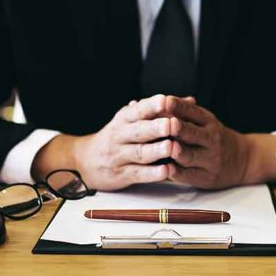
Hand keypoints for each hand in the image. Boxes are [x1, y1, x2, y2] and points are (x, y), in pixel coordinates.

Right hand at [33, 95, 179, 190]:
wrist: (85, 160)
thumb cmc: (118, 137)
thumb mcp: (133, 119)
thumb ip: (160, 111)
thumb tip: (190, 100)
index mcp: (124, 119)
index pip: (138, 110)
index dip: (151, 106)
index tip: (165, 100)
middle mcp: (120, 135)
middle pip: (138, 131)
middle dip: (155, 128)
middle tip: (171, 125)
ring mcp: (119, 156)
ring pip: (138, 153)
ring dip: (156, 151)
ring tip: (170, 147)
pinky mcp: (121, 175)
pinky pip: (138, 173)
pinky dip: (152, 173)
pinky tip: (166, 170)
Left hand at [164, 96, 250, 188]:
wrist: (242, 160)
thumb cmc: (214, 137)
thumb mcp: (206, 121)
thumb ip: (186, 112)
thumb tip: (161, 102)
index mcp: (208, 122)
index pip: (193, 112)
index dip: (180, 107)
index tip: (167, 101)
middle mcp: (211, 140)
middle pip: (192, 134)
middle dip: (180, 129)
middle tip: (169, 124)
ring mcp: (210, 160)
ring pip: (190, 156)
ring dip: (178, 152)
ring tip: (168, 147)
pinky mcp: (206, 178)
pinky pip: (190, 175)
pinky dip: (177, 173)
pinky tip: (167, 169)